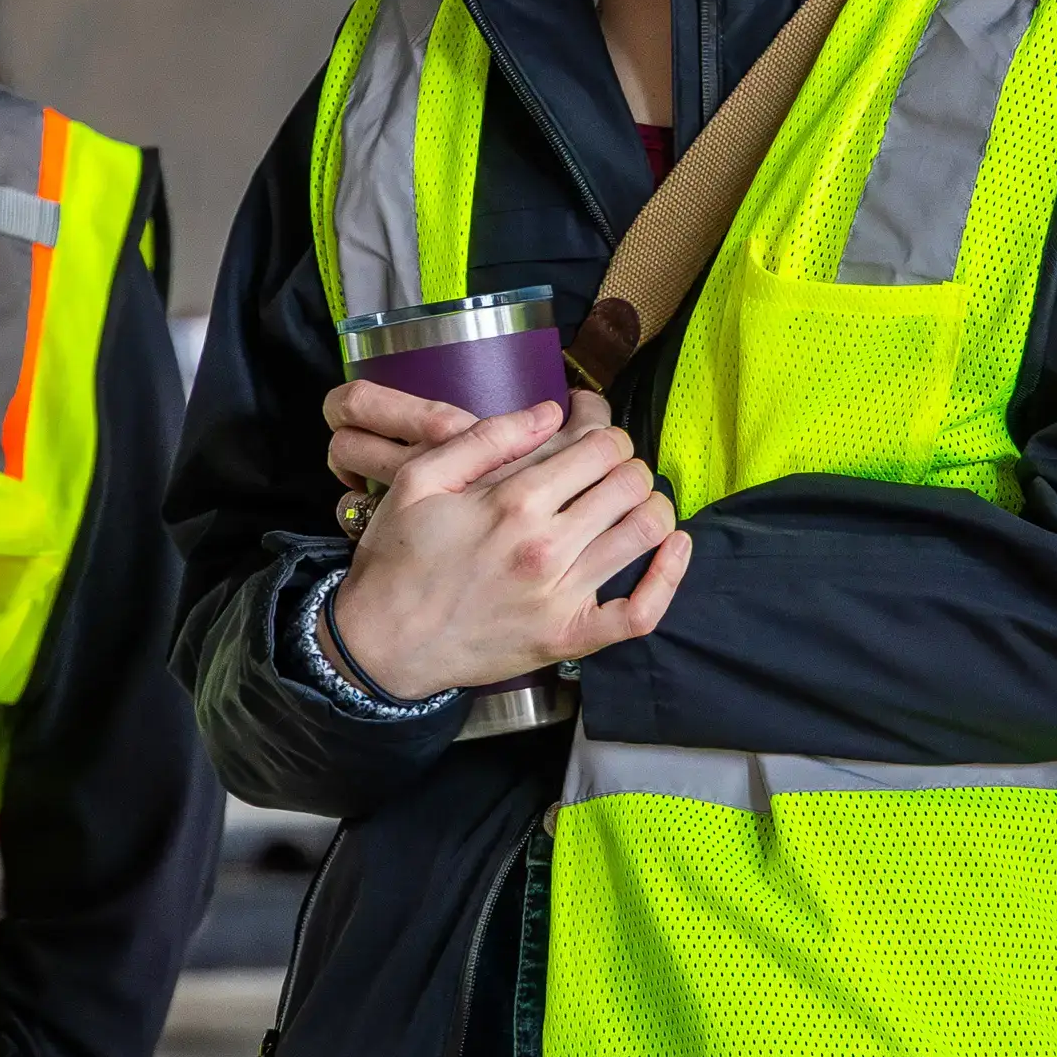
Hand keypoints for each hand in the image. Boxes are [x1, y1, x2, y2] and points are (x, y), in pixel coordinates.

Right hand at [325, 398, 686, 698]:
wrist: (381, 645)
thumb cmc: (398, 560)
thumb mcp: (421, 480)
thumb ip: (487, 439)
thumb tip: (551, 411)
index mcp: (512, 502)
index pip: (598, 448)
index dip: (606, 431)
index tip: (594, 434)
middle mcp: (545, 547)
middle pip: (630, 482)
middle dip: (628, 464)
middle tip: (609, 469)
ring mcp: (562, 597)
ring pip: (646, 533)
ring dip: (653, 505)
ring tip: (636, 500)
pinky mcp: (569, 639)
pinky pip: (640, 612)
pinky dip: (668, 578)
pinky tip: (675, 548)